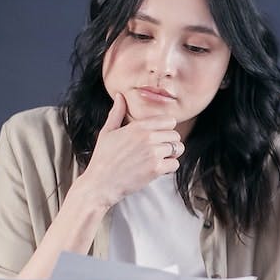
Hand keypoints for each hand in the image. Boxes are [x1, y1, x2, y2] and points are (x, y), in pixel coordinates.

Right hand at [80, 92, 183, 207]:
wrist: (101, 183)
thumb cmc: (103, 158)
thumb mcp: (107, 132)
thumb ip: (116, 113)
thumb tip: (120, 95)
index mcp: (138, 126)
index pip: (169, 121)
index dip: (166, 129)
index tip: (158, 138)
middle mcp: (147, 137)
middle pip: (176, 135)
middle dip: (170, 143)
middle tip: (158, 151)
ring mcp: (152, 153)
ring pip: (178, 149)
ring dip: (171, 155)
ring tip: (158, 160)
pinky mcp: (155, 169)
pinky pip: (175, 164)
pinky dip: (169, 168)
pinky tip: (158, 169)